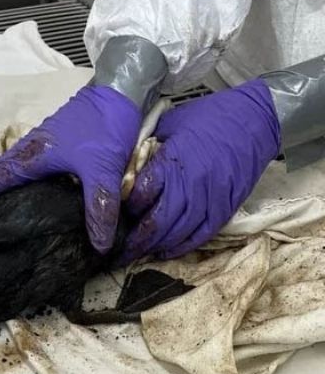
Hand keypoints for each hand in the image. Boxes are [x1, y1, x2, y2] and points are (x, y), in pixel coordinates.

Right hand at [0, 85, 140, 253]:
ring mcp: (29, 153)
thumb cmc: (105, 125)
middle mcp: (21, 156)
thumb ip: (100, 205)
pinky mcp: (41, 153)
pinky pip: (6, 175)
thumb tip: (98, 245)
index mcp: (27, 160)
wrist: (116, 93)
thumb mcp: (104, 167)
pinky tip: (3, 206)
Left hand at [120, 79, 280, 262]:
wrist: (255, 120)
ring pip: (177, 234)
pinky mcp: (225, 208)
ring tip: (137, 255)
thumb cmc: (208, 118)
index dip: (127, 206)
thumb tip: (128, 169)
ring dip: (155, 247)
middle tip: (119, 252)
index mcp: (172, 163)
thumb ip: (149, 150)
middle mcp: (190, 185)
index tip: (117, 211)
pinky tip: (166, 252)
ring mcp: (210, 199)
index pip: (142, 194)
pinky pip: (201, 235)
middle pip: (156, 223)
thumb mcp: (170, 125)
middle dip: (135, 241)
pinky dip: (182, 247)